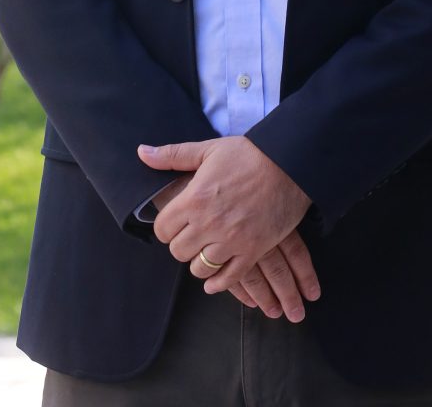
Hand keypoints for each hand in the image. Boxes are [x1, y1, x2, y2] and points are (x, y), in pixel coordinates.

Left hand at [137, 137, 319, 320]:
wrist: (289, 163)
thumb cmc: (247, 154)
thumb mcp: (208, 149)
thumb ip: (172, 155)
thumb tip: (142, 153)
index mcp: (194, 198)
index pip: (162, 229)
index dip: (167, 227)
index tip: (176, 222)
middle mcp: (209, 223)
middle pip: (178, 252)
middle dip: (182, 244)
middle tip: (191, 236)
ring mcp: (231, 240)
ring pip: (200, 268)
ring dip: (200, 262)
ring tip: (206, 251)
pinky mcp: (253, 250)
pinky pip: (228, 279)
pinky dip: (218, 283)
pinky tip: (215, 279)